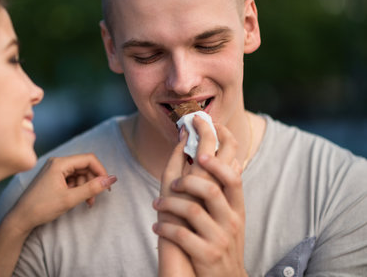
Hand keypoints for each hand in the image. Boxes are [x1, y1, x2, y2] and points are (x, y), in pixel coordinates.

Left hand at [9, 153, 116, 233]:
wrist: (21, 218)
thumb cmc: (41, 207)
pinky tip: (79, 200)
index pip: (88, 159)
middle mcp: (57, 163)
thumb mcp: (70, 199)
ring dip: (86, 187)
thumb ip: (92, 188)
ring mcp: (55, 170)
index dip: (101, 171)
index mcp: (60, 163)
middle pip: (84, 166)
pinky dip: (79, 189)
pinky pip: (72, 179)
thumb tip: (111, 179)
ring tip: (87, 202)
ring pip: (80, 174)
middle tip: (96, 198)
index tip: (107, 186)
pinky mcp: (54, 177)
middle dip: (93, 182)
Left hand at [154, 116, 245, 275]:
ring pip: (192, 210)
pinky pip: (181, 236)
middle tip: (172, 179)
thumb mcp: (230, 216)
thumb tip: (231, 157)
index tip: (202, 137)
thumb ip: (228, 190)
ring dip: (169, 204)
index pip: (232, 174)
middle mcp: (232, 220)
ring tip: (157, 205)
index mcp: (236, 207)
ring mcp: (220, 238)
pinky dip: (165, 228)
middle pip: (212, 188)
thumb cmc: (222, 241)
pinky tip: (157, 227)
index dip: (217, 155)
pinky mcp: (206, 255)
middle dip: (188, 177)